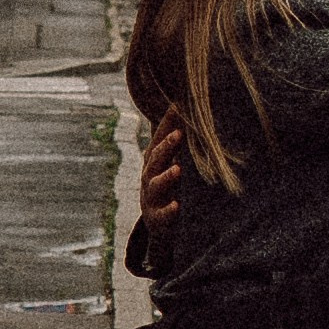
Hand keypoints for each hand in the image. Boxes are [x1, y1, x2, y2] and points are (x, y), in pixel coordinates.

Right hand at [139, 115, 185, 233]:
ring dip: (166, 176)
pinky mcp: (156, 218)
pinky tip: (176, 205)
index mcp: (153, 161)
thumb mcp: (167, 161)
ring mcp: (151, 197)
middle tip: (179, 134)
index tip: (178, 107)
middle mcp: (149, 176)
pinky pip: (161, 215)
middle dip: (166, 146)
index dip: (167, 124)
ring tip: (178, 169)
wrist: (156, 223)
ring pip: (155, 185)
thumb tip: (180, 106)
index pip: (158, 140)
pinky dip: (168, 211)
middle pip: (155, 159)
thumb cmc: (165, 185)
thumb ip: (171, 137)